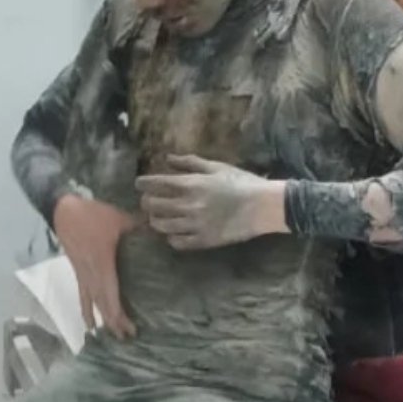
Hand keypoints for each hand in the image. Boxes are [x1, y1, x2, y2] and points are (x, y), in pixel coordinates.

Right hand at [52, 194, 139, 339]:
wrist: (63, 210)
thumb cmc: (92, 215)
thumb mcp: (119, 219)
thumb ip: (140, 226)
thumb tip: (161, 229)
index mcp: (103, 264)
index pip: (111, 296)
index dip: (119, 315)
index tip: (130, 329)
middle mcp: (91, 274)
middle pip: (102, 304)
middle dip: (114, 322)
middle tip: (127, 337)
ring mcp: (82, 274)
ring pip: (91, 302)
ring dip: (101, 319)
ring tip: (109, 336)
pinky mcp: (77, 270)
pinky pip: (83, 294)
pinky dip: (86, 309)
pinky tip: (89, 322)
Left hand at [136, 155, 286, 250]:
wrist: (263, 206)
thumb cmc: (242, 182)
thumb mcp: (217, 167)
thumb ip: (190, 163)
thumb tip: (167, 158)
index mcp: (192, 184)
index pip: (156, 183)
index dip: (143, 183)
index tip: (139, 184)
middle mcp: (189, 205)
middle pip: (153, 206)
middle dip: (146, 202)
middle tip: (148, 201)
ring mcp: (195, 225)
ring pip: (162, 226)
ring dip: (156, 220)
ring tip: (158, 217)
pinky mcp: (203, 241)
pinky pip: (177, 242)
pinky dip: (171, 237)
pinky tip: (174, 232)